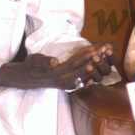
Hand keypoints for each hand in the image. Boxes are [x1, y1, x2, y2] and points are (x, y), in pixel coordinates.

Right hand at [0, 43, 114, 89]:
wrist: (28, 79)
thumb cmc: (31, 66)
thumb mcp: (34, 60)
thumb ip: (44, 61)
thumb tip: (54, 61)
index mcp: (56, 73)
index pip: (75, 63)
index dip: (86, 55)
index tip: (97, 48)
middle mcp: (63, 81)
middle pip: (83, 69)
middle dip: (95, 60)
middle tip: (106, 50)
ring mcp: (67, 85)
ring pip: (85, 75)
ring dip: (96, 66)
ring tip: (106, 56)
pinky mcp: (69, 86)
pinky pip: (83, 82)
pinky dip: (92, 76)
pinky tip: (100, 71)